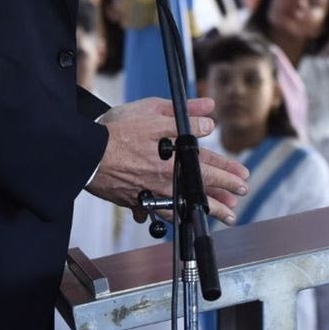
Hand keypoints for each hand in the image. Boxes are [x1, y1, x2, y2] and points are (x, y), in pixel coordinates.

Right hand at [86, 97, 248, 222]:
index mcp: (173, 154)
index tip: (243, 175)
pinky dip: (173, 216)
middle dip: (225, 191)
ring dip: (209, 209)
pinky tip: (183, 219)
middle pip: (202, 186)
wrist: (85, 153)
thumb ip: (184, 113)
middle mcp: (166, 177)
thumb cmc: (116, 129)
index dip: (228, 169)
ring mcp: (152, 192)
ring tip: (227, 215)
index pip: (208, 164)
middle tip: (241, 195)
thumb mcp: (152, 110)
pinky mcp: (136, 201)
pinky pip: (160, 213)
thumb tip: (210, 113)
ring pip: (187, 204)